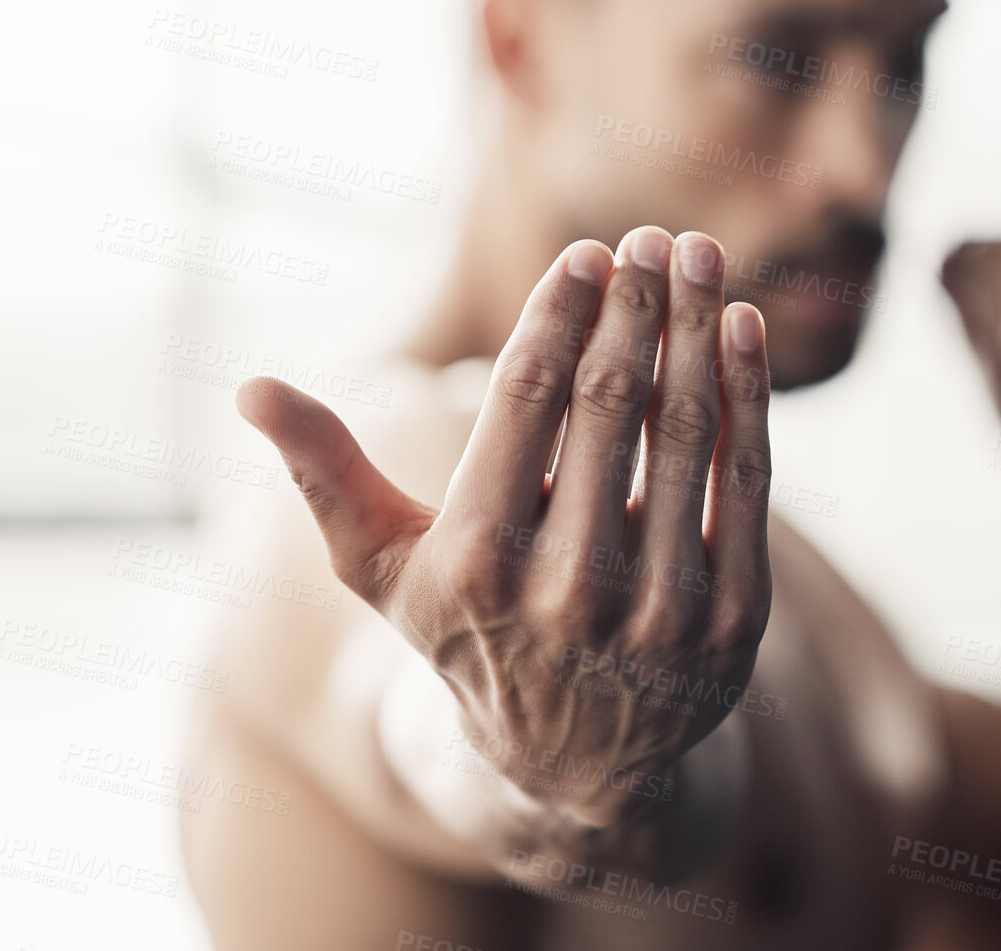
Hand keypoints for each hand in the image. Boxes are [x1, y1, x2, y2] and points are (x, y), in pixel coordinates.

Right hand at [237, 227, 772, 827]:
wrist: (574, 760)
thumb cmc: (469, 631)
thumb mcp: (384, 568)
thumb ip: (324, 474)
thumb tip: (250, 387)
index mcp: (477, 562)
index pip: (528, 401)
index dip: (560, 314)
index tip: (586, 253)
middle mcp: (570, 590)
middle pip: (612, 404)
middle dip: (635, 305)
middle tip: (650, 240)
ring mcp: (661, 610)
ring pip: (686, 433)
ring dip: (699, 330)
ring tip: (701, 259)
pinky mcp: (733, 622)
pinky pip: (748, 484)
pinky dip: (750, 397)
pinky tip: (743, 330)